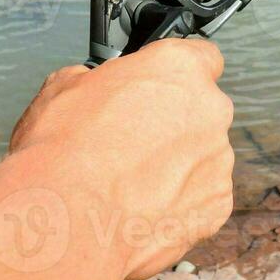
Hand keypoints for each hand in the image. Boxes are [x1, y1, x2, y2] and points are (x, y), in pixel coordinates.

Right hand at [6, 41, 234, 279]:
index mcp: (179, 68)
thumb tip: (95, 85)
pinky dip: (180, 205)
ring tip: (132, 185)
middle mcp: (209, 108)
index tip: (160, 89)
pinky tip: (143, 211)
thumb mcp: (64, 87)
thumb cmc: (61, 152)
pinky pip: (203, 199)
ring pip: (203, 157)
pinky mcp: (216, 205)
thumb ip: (98, 79)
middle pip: (201, 111)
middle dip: (175, 125)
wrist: (64, 222)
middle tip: (133, 144)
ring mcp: (217, 159)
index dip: (177, 76)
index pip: (201, 57)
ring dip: (178, 167)